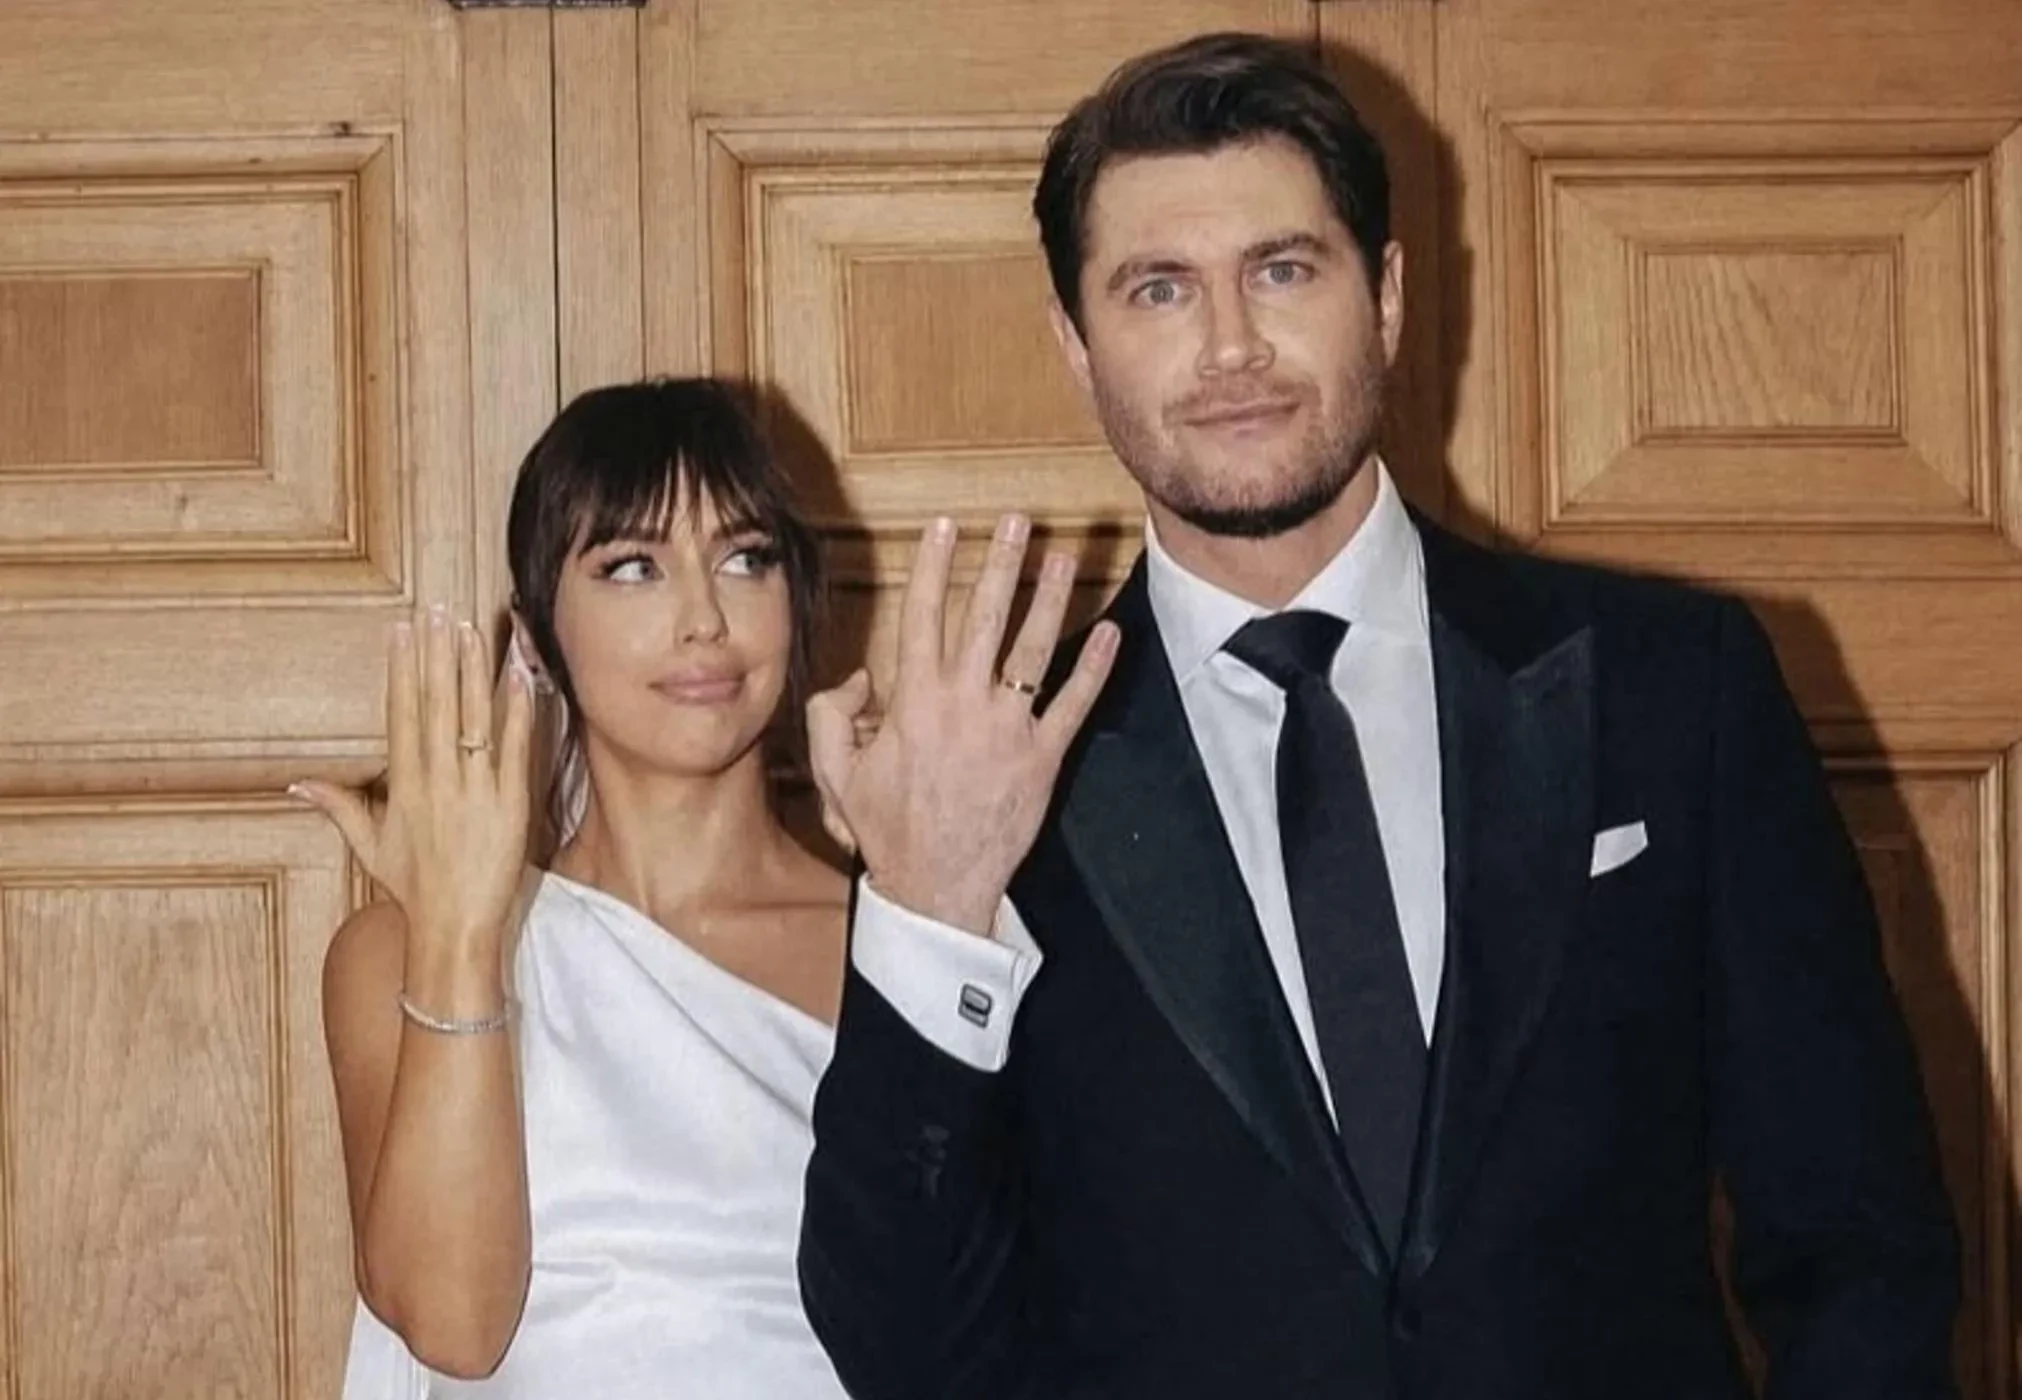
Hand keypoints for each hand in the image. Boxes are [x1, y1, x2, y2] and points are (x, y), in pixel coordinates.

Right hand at [295, 607, 535, 952]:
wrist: (455, 930)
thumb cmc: (415, 890)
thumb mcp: (371, 848)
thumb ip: (339, 808)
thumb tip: (297, 783)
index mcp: (404, 787)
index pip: (401, 715)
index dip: (403, 670)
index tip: (402, 631)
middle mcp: (436, 782)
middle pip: (434, 706)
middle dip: (436, 655)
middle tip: (436, 609)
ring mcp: (475, 790)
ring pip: (471, 718)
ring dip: (471, 670)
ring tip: (470, 628)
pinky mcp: (511, 803)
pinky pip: (514, 748)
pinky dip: (516, 710)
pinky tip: (518, 674)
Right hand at [806, 514, 1119, 934]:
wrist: (935, 886)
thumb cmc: (887, 831)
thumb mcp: (837, 773)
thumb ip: (830, 717)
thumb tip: (855, 679)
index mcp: (914, 701)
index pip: (924, 615)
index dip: (934, 566)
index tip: (946, 527)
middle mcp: (964, 704)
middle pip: (986, 617)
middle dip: (1002, 563)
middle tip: (1018, 521)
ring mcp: (1008, 729)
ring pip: (1034, 649)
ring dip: (1050, 598)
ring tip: (1064, 556)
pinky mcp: (1043, 757)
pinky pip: (1075, 704)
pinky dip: (1095, 667)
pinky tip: (1110, 633)